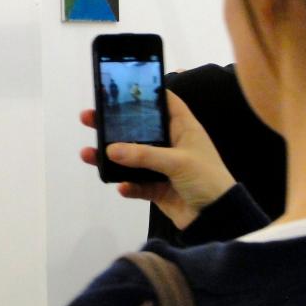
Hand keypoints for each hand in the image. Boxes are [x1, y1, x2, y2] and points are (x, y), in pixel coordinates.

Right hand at [79, 91, 235, 228]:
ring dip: (111, 158)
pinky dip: (127, 186)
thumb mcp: (177, 162)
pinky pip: (136, 184)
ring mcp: (162, 167)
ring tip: (87, 154)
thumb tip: (110, 150)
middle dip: (114, 125)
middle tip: (89, 118)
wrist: (218, 217)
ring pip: (132, 159)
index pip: (165, 103)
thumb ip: (144, 155)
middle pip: (139, 129)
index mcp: (183, 129)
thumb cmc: (206, 179)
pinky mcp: (157, 188)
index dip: (146, 93)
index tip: (122, 88)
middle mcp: (171, 144)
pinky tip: (121, 187)